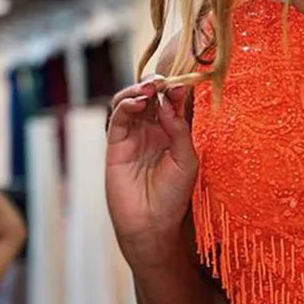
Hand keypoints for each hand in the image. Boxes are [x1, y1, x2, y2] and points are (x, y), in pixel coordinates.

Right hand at [104, 77, 197, 265]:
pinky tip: (137, 101)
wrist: (152, 223)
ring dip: (139, 89)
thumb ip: (179, 129)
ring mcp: (133, 136)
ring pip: (132, 101)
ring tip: (150, 87)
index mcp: (173, 133)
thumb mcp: (186, 160)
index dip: (176, 90)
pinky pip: (118, 118)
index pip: (173, 103)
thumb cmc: (173, 196)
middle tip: (163, 79)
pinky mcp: (116, 144)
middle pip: (151, 97)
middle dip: (157, 84)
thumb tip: (169, 100)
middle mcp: (153, 131)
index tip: (182, 82)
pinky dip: (126, 104)